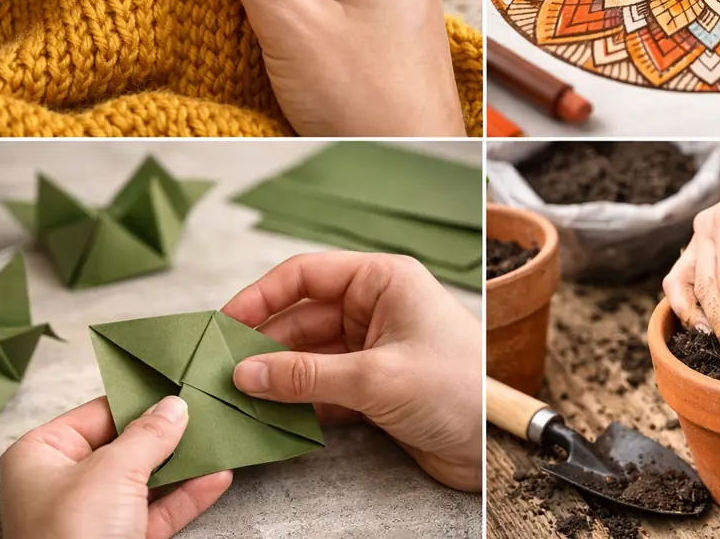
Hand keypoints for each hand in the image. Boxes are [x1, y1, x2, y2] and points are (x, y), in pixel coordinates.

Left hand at [0, 396, 231, 538]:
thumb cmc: (72, 535)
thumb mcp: (112, 471)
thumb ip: (148, 435)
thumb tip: (174, 407)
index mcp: (41, 456)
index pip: (97, 413)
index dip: (139, 400)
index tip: (177, 386)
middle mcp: (64, 484)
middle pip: (125, 446)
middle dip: (166, 433)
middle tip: (204, 409)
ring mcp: (93, 516)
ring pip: (146, 479)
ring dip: (183, 463)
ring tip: (219, 439)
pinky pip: (158, 511)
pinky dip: (187, 496)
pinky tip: (218, 477)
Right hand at [222, 252, 481, 490]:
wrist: (499, 443)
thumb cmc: (459, 389)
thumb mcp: (376, 378)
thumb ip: (306, 374)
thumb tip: (246, 372)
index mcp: (383, 282)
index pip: (307, 275)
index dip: (261, 297)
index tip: (223, 323)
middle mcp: (376, 309)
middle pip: (301, 318)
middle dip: (262, 344)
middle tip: (220, 369)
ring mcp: (374, 350)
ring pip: (309, 356)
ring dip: (276, 376)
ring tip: (237, 396)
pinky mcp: (374, 389)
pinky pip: (322, 388)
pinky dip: (297, 401)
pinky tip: (270, 415)